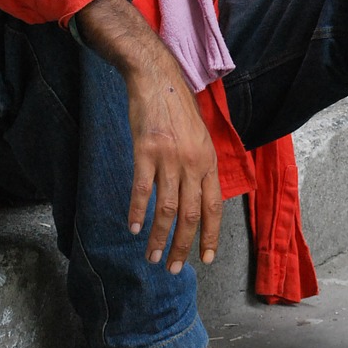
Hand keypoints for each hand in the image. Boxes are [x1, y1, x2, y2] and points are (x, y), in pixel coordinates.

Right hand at [75, 0, 222, 270]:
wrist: (157, 78)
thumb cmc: (177, 106)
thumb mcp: (199, 136)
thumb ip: (199, 165)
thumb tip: (197, 195)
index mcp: (208, 161)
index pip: (214, 207)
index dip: (210, 235)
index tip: (205, 258)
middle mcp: (192, 162)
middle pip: (190, 215)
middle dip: (183, 246)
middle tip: (175, 269)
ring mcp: (169, 157)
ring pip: (167, 209)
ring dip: (160, 239)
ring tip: (153, 258)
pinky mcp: (146, 150)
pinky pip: (142, 190)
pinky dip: (137, 212)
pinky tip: (133, 228)